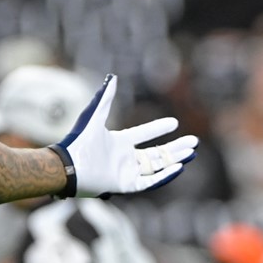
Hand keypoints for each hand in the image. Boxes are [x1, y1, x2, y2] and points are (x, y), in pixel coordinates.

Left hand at [50, 75, 197, 198]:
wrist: (69, 167)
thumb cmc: (79, 142)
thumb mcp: (94, 117)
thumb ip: (105, 99)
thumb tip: (112, 77)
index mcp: (119, 142)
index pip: (144, 134)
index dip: (158, 129)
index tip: (174, 122)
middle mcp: (125, 158)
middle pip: (156, 153)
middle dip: (175, 148)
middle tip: (193, 142)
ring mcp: (127, 172)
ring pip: (157, 166)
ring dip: (175, 160)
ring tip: (192, 153)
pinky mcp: (127, 185)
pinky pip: (150, 182)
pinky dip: (164, 176)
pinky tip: (178, 168)